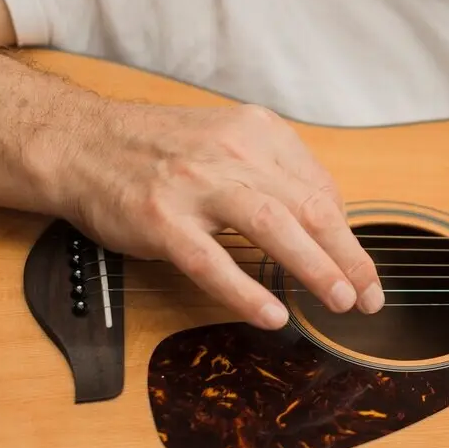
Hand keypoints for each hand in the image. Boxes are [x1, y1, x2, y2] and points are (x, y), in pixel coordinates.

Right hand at [57, 101, 381, 330]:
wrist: (78, 141)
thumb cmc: (158, 149)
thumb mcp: (226, 139)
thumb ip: (274, 172)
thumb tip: (326, 222)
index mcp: (257, 133)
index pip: (320, 189)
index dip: (347, 234)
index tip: (361, 269)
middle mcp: (233, 152)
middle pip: (309, 207)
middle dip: (349, 255)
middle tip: (370, 296)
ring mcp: (196, 184)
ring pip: (273, 225)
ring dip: (315, 267)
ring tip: (341, 301)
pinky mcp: (159, 219)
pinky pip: (210, 260)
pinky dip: (245, 290)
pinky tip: (271, 314)